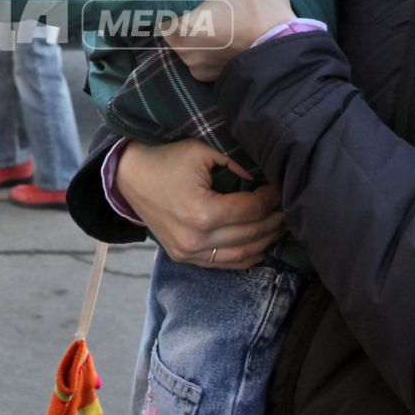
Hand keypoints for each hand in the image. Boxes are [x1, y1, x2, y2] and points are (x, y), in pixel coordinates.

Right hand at [116, 139, 282, 269]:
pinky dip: (246, 257)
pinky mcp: (184, 258)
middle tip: (286, 205)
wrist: (128, 177)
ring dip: (265, 240)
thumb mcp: (200, 150)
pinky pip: (223, 264)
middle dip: (274, 219)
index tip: (279, 186)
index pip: (251, 210)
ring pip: (242, 254)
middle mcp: (197, 239)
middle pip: (251, 233)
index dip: (270, 197)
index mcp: (202, 212)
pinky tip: (261, 246)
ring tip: (279, 225)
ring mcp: (189, 253)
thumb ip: (235, 161)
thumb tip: (263, 175)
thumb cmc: (165, 159)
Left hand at [166, 0, 293, 81]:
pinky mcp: (203, 76)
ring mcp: (191, 66)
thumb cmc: (265, 9)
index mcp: (180, 24)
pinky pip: (192, 56)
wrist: (288, 54)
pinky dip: (199, 43)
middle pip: (163, 20)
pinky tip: (211, 28)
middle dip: (171, 3)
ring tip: (196, 5)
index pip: (152, 3)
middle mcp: (179, 49)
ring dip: (185, 24)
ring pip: (177, 39)